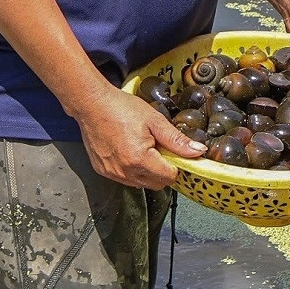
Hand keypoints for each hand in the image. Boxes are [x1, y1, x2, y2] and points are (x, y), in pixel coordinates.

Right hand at [73, 87, 204, 188]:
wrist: (91, 104)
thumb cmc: (121, 108)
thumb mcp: (154, 120)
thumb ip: (177, 140)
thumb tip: (198, 151)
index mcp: (140, 159)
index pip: (170, 177)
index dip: (175, 165)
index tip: (173, 152)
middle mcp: (125, 172)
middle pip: (157, 184)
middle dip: (163, 170)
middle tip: (158, 148)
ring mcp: (113, 174)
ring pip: (142, 183)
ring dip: (148, 171)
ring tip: (142, 147)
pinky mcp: (104, 172)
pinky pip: (126, 179)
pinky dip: (132, 170)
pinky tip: (128, 150)